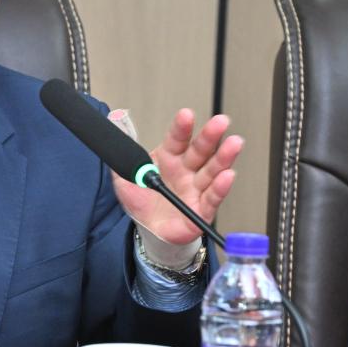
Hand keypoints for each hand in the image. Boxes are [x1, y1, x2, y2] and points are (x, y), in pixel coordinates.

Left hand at [112, 109, 242, 245]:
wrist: (148, 230)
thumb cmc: (142, 202)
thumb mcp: (125, 177)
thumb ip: (121, 154)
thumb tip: (114, 126)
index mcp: (168, 158)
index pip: (177, 139)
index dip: (182, 127)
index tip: (186, 115)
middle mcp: (186, 170)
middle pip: (200, 150)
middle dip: (210, 136)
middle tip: (220, 122)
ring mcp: (195, 188)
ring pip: (212, 170)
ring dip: (224, 157)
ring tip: (233, 144)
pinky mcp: (202, 209)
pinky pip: (212, 198)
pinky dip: (221, 188)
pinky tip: (227, 176)